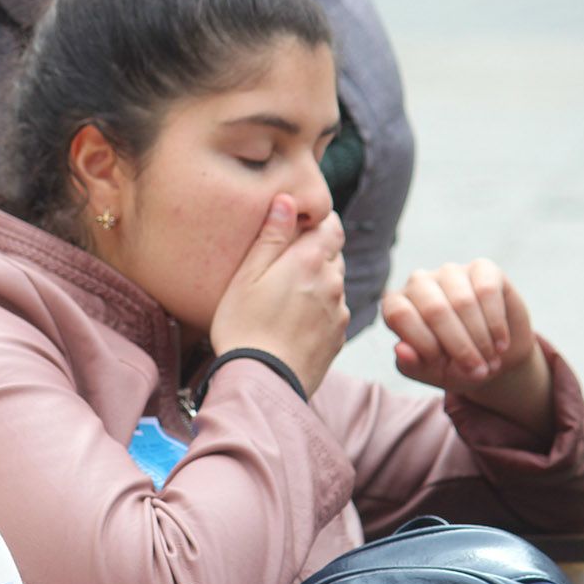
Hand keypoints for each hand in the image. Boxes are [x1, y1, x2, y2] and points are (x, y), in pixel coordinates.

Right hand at [209, 195, 347, 397]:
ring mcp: (339, 313)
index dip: (317, 222)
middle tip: (282, 265)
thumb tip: (287, 200)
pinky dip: (318, 312)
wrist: (262, 382)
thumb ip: (271, 236)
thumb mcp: (247, 275)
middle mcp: (333, 283)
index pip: (331, 226)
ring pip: (333, 286)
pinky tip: (291, 323)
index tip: (298, 227)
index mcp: (311, 260)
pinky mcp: (337, 339)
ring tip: (283, 299)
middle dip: (314, 254)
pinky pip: (332, 314)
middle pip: (332, 256)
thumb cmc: (244, 326)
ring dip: (316, 285)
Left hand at [381, 259, 553, 438]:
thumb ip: (411, 364)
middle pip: (434, 309)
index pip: (400, 315)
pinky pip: (488, 290)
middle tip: (477, 370)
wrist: (494, 358)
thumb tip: (400, 349)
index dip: (423, 344)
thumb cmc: (453, 365)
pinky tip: (500, 343)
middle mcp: (419, 282)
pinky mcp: (482, 268)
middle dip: (459, 346)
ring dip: (480, 338)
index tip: (442, 366)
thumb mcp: (430, 373)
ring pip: (463, 301)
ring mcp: (450, 272)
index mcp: (396, 305)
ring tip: (490, 360)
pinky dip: (495, 323)